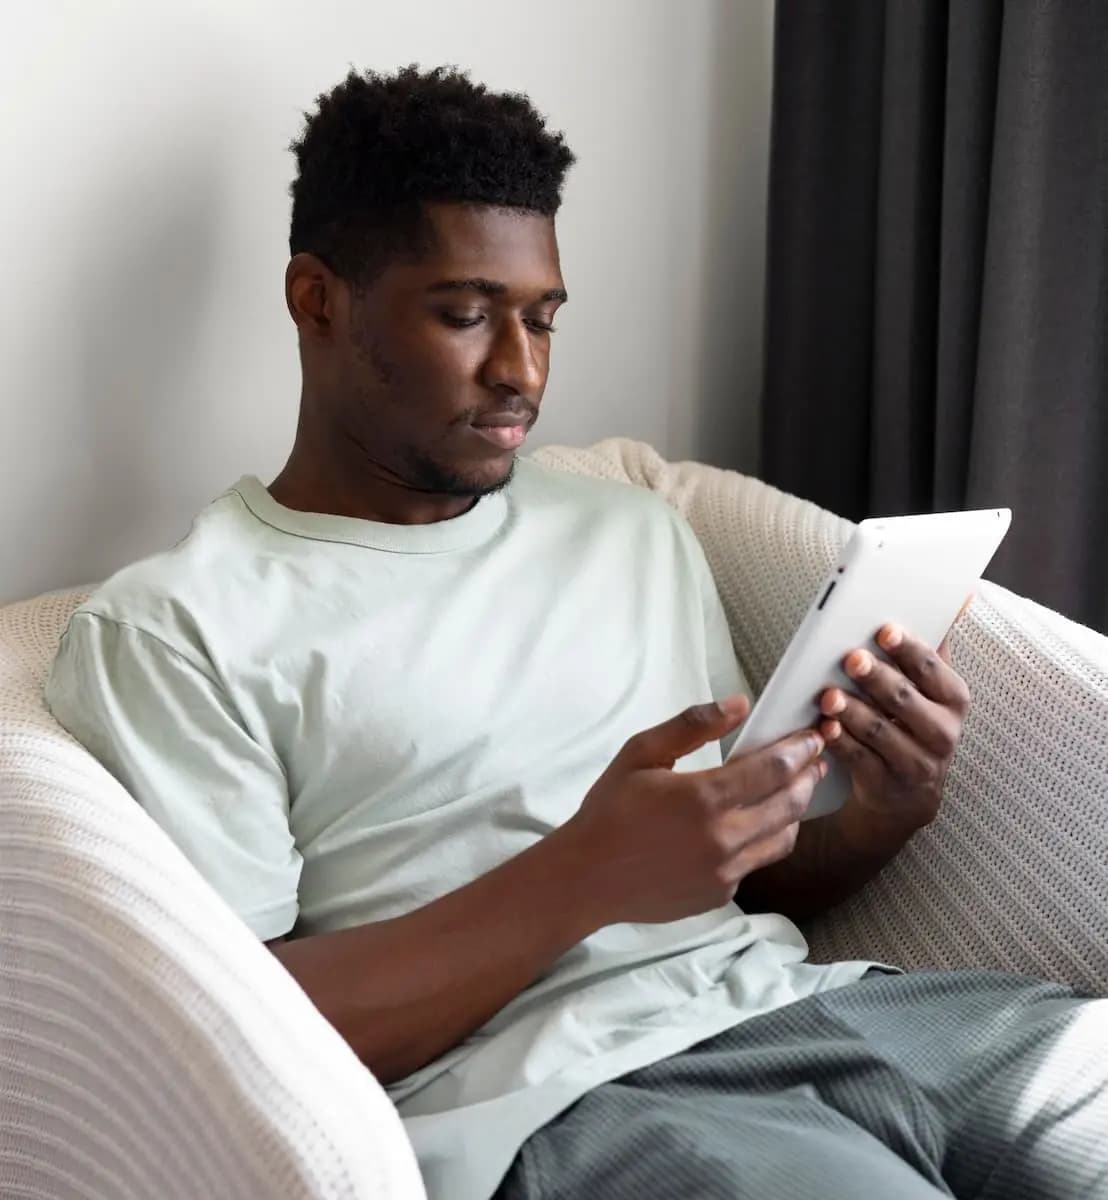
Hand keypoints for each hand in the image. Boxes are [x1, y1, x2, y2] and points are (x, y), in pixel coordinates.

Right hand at [562, 696, 826, 925]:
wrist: (586, 878)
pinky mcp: (721, 894)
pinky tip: (754, 824)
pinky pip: (756, 862)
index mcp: (704, 798)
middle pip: (789, 803)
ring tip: (795, 789)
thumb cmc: (609, 810)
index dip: (799, 750)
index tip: (811, 737)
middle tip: (814, 759)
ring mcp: (725, 872)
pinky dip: (763, 839)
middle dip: (807, 776)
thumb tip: (740, 705)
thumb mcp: (641, 753)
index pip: (773, 769)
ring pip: (783, 837)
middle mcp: (724, 839)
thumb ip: (692, 726)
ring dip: (795, 810)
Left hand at [817, 615, 971, 834]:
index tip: (884, 630)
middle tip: (850, 658)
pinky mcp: (887, 783)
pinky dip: (841, 742)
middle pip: (904, 699)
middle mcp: (941, 732)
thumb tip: (961, 596)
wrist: (909, 793)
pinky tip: (825, 728)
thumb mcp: (932, 689)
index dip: (908, 649)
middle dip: (876, 677)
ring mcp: (916, 762)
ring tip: (828, 695)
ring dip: (852, 711)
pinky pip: (860, 760)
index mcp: (953, 699)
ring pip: (880, 731)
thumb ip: (935, 647)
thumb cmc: (916, 725)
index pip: (932, 668)